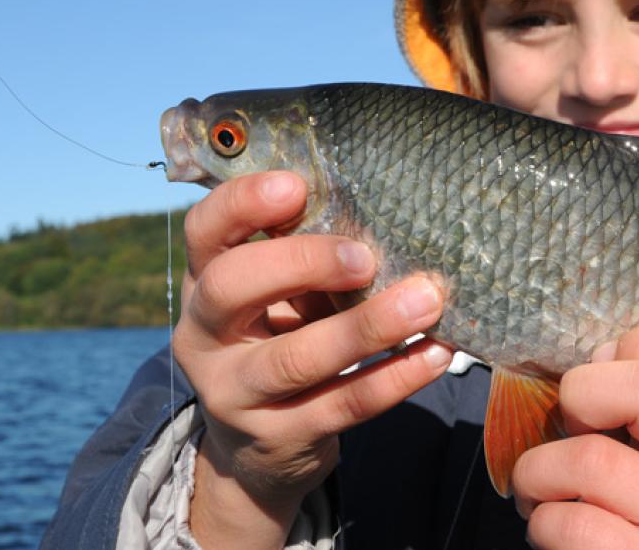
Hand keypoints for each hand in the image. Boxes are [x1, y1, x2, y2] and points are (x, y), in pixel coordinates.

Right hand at [173, 171, 452, 549]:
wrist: (257, 452)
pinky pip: (342, 405)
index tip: (297, 186)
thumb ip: (307, 260)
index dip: (242, 203)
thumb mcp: (278, 300)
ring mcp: (234, 394)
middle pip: (230, 287)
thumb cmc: (280, 344)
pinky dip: (394, 377)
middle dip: (300, 261)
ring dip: (367, 326)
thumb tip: (384, 219)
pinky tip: (434, 354)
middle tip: (365, 257)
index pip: (204, 230)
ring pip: (295, 358)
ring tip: (426, 301)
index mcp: (203, 284)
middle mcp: (203, 337)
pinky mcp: (278, 439)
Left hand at [511, 326, 638, 548]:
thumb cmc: (605, 508)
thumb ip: (618, 398)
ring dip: (536, 474)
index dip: (635, 350)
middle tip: (568, 428)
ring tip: (539, 494)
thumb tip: (596, 355)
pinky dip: (544, 525)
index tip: (602, 387)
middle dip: (582, 395)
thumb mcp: (622, 444)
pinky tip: (555, 535)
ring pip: (594, 460)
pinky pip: (577, 525)